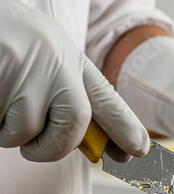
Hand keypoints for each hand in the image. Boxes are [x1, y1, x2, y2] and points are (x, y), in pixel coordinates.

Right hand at [0, 0, 148, 161]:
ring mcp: (23, 64)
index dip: (125, 126)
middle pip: (76, 120)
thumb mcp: (45, 63)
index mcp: (68, 56)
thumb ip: (71, 100)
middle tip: (37, 149)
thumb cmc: (4, 45)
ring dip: (10, 133)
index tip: (140, 149)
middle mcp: (53, 58)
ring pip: (24, 130)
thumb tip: (105, 149)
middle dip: (55, 146)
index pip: (106, 97)